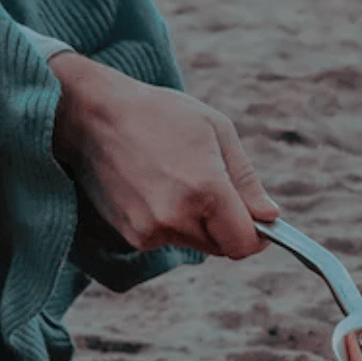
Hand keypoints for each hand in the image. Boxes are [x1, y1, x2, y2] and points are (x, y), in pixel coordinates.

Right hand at [48, 53, 280, 259]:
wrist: (91, 115)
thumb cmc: (159, 114)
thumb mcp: (217, 131)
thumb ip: (247, 180)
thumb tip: (270, 217)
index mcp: (206, 191)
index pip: (245, 243)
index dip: (257, 235)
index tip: (258, 221)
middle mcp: (177, 218)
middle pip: (222, 246)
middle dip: (227, 224)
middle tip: (212, 185)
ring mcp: (150, 230)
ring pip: (195, 243)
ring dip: (198, 222)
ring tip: (177, 178)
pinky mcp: (131, 235)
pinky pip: (168, 238)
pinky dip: (171, 221)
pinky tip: (155, 186)